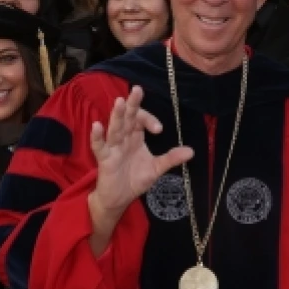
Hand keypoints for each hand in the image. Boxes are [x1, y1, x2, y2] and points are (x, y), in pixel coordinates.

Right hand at [88, 86, 192, 254]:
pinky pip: (99, 146)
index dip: (149, 120)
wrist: (119, 198)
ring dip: (116, 116)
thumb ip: (171, 158)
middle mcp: (124, 139)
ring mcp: (113, 148)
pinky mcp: (104, 159)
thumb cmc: (134, 179)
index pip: (141, 120)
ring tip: (119, 101)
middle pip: (127, 118)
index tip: (159, 129)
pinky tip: (97, 125)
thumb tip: (191, 151)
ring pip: (114, 128)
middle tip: (137, 90)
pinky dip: (97, 136)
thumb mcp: (156, 168)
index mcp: (135, 137)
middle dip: (132, 105)